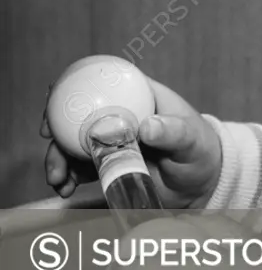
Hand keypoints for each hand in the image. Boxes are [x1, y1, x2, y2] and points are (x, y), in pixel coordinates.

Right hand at [42, 77, 222, 208]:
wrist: (202, 183)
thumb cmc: (200, 150)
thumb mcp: (190, 139)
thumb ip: (172, 131)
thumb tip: (147, 127)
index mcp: (138, 96)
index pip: (100, 82)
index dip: (73, 86)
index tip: (55, 100)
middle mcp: (120, 115)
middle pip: (78, 114)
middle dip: (57, 129)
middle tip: (49, 147)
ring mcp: (111, 141)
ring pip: (73, 143)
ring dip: (58, 159)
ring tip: (59, 180)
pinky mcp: (108, 164)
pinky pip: (80, 167)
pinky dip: (68, 176)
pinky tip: (66, 188)